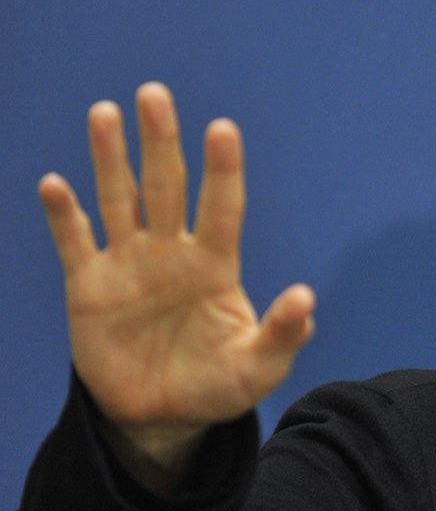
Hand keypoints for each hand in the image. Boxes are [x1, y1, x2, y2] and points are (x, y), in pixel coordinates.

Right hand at [38, 82, 314, 481]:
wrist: (160, 416)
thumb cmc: (217, 386)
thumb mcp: (257, 368)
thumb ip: (281, 335)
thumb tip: (306, 299)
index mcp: (216, 265)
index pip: (222, 207)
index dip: (221, 170)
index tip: (222, 129)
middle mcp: (172, 252)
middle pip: (165, 186)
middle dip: (161, 142)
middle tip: (155, 94)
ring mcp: (129, 264)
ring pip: (119, 199)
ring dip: (110, 159)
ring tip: (105, 112)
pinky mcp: (89, 287)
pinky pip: (75, 243)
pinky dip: (64, 215)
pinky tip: (55, 184)